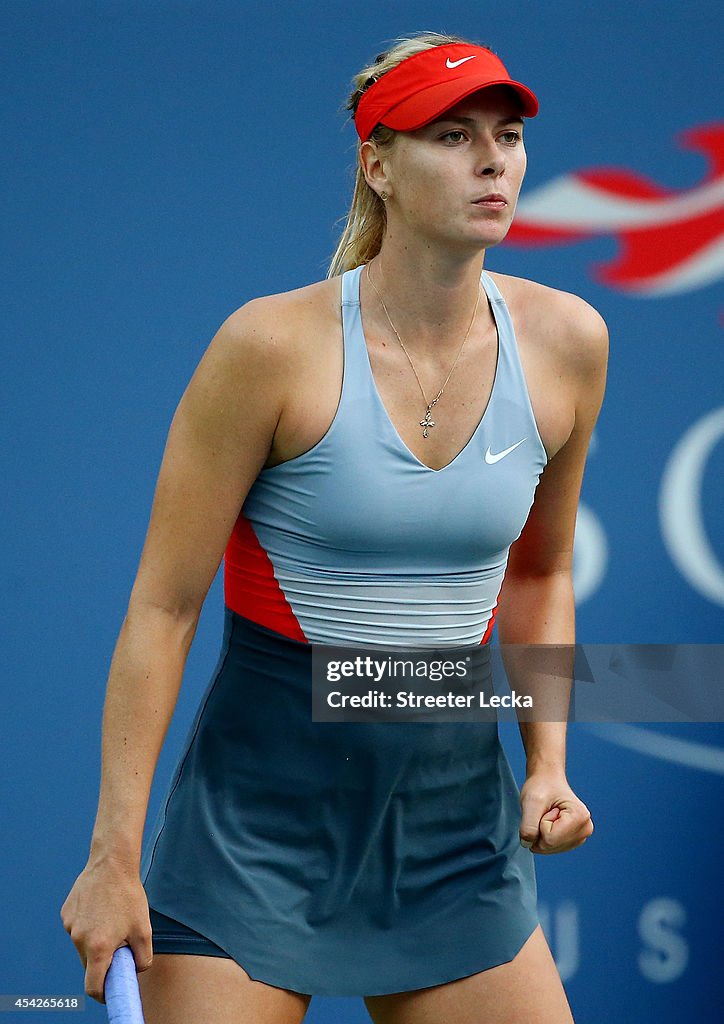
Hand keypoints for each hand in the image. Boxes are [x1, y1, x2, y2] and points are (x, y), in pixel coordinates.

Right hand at [59, 855, 152, 1003]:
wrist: (112, 862)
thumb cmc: (129, 896)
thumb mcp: (144, 929)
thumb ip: (142, 958)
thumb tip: (135, 971)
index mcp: (98, 948)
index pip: (93, 986)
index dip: (102, 994)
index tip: (110, 992)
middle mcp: (79, 939)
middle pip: (88, 966)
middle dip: (102, 964)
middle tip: (119, 948)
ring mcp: (70, 926)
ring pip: (82, 946)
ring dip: (95, 943)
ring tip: (111, 920)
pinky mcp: (66, 914)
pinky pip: (77, 929)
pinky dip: (88, 927)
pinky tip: (100, 908)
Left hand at [519, 771, 593, 853]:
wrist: (547, 780)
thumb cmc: (541, 786)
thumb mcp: (531, 802)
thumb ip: (528, 825)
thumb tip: (527, 845)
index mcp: (580, 817)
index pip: (549, 839)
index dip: (539, 824)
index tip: (546, 809)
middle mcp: (585, 829)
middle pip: (550, 846)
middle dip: (540, 830)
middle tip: (545, 812)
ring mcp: (581, 836)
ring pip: (550, 849)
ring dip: (541, 833)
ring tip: (548, 815)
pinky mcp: (574, 841)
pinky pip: (551, 848)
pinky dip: (544, 836)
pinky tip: (550, 822)